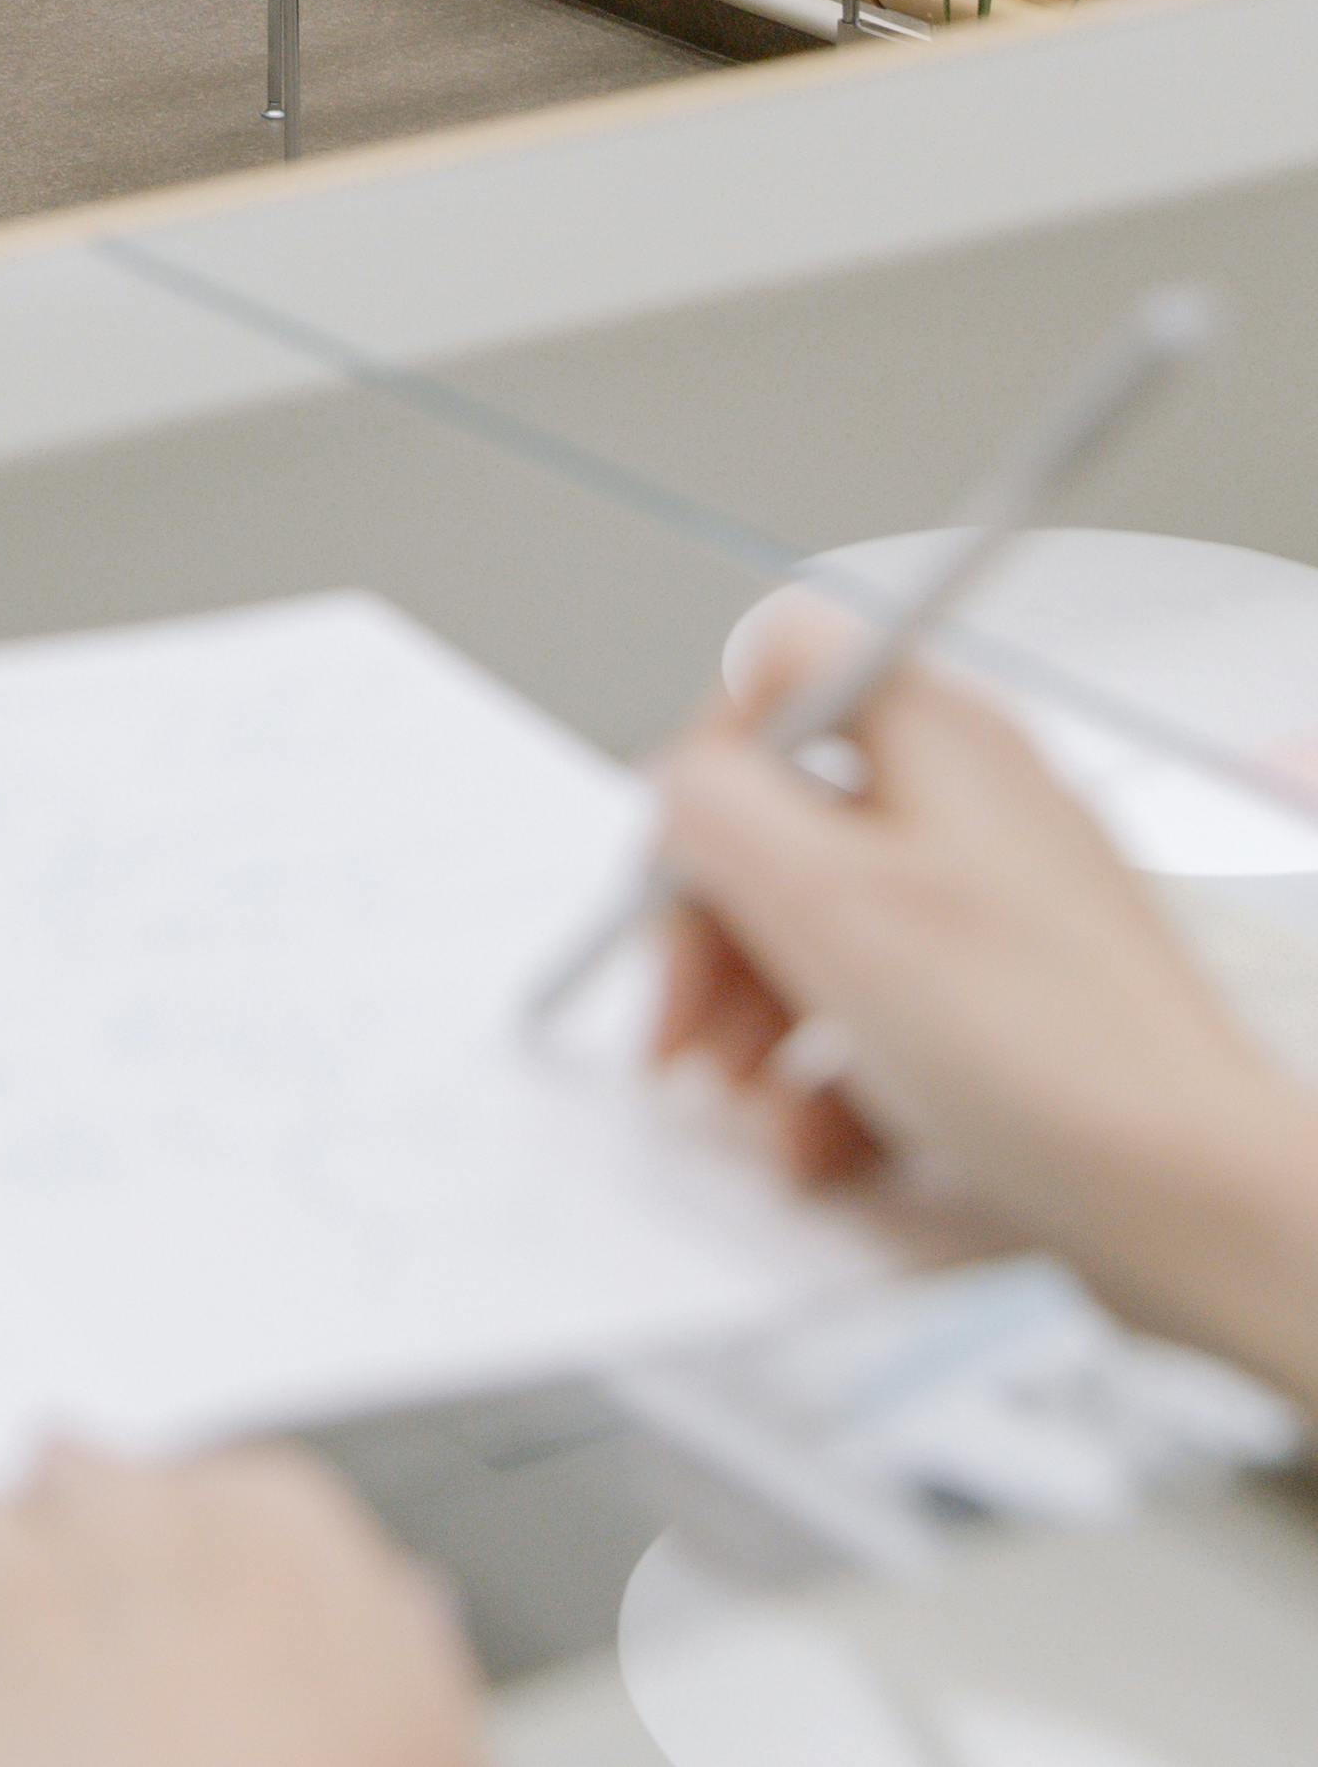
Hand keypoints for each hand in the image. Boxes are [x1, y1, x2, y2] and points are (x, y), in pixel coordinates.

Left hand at [0, 1442, 482, 1766]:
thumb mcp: (429, 1741)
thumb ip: (401, 1652)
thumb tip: (404, 1613)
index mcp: (275, 1530)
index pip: (213, 1489)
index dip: (188, 1579)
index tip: (193, 1645)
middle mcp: (125, 1514)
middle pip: (68, 1483)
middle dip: (65, 1569)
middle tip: (86, 1687)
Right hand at [654, 603, 1317, 1397]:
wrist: (1206, 1206)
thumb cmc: (1061, 1063)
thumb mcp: (835, 911)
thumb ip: (720, 812)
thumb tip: (675, 786)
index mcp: (939, 737)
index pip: (776, 677)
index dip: (706, 771)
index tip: (678, 872)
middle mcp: (973, 803)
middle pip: (787, 822)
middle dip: (717, 933)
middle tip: (684, 1025)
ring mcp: (1000, 909)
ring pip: (830, 930)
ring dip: (763, 1021)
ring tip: (755, 1105)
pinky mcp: (1016, 1009)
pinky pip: (888, 1012)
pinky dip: (835, 1077)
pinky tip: (824, 1143)